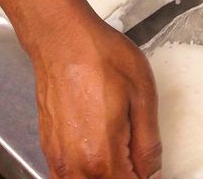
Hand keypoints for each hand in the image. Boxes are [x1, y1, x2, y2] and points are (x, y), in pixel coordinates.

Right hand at [29, 5, 161, 177]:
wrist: (62, 38)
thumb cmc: (99, 56)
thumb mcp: (142, 94)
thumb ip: (149, 144)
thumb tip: (154, 174)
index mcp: (103, 156)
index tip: (150, 169)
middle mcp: (76, 166)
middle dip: (127, 176)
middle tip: (137, 159)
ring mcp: (59, 160)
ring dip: (106, 175)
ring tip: (121, 155)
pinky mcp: (49, 150)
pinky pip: (69, 178)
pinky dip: (86, 174)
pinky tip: (98, 155)